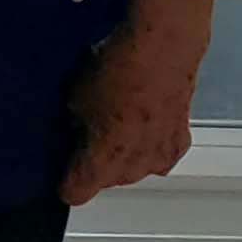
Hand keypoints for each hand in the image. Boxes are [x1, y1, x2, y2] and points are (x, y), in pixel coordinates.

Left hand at [63, 0, 211, 203]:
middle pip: (106, 180)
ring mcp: (160, 159)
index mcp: (102, 164)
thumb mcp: (75, 96)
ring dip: (124, 152)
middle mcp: (133, 170)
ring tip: (118, 117)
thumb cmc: (116, 70)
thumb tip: (75, 129)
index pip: (75, 193)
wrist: (164, 48)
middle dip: (95, 161)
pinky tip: (143, 116)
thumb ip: (73, 123)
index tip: (61, 167)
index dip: (65, 181)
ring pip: (133, 168)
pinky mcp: (181, 142)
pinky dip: (149, 141)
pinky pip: (157, 153)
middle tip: (88, 129)